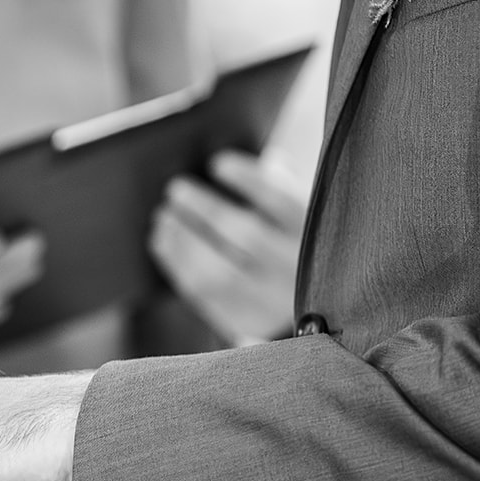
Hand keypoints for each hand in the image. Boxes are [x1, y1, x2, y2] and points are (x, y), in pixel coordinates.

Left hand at [150, 150, 306, 345]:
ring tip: (164, 218)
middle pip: (246, 236)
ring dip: (183, 240)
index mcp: (311, 236)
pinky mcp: (243, 320)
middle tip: (176, 190)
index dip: (248, 179)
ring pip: (219, 270)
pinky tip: (163, 241)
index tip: (218, 162)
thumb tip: (268, 160)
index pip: (281, 202)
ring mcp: (268, 299)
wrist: (316, 320)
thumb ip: (286, 189)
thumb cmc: (299, 251)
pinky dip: (176, 264)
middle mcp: (292, 269)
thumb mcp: (305, 219)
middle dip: (205, 210)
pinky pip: (202, 292)